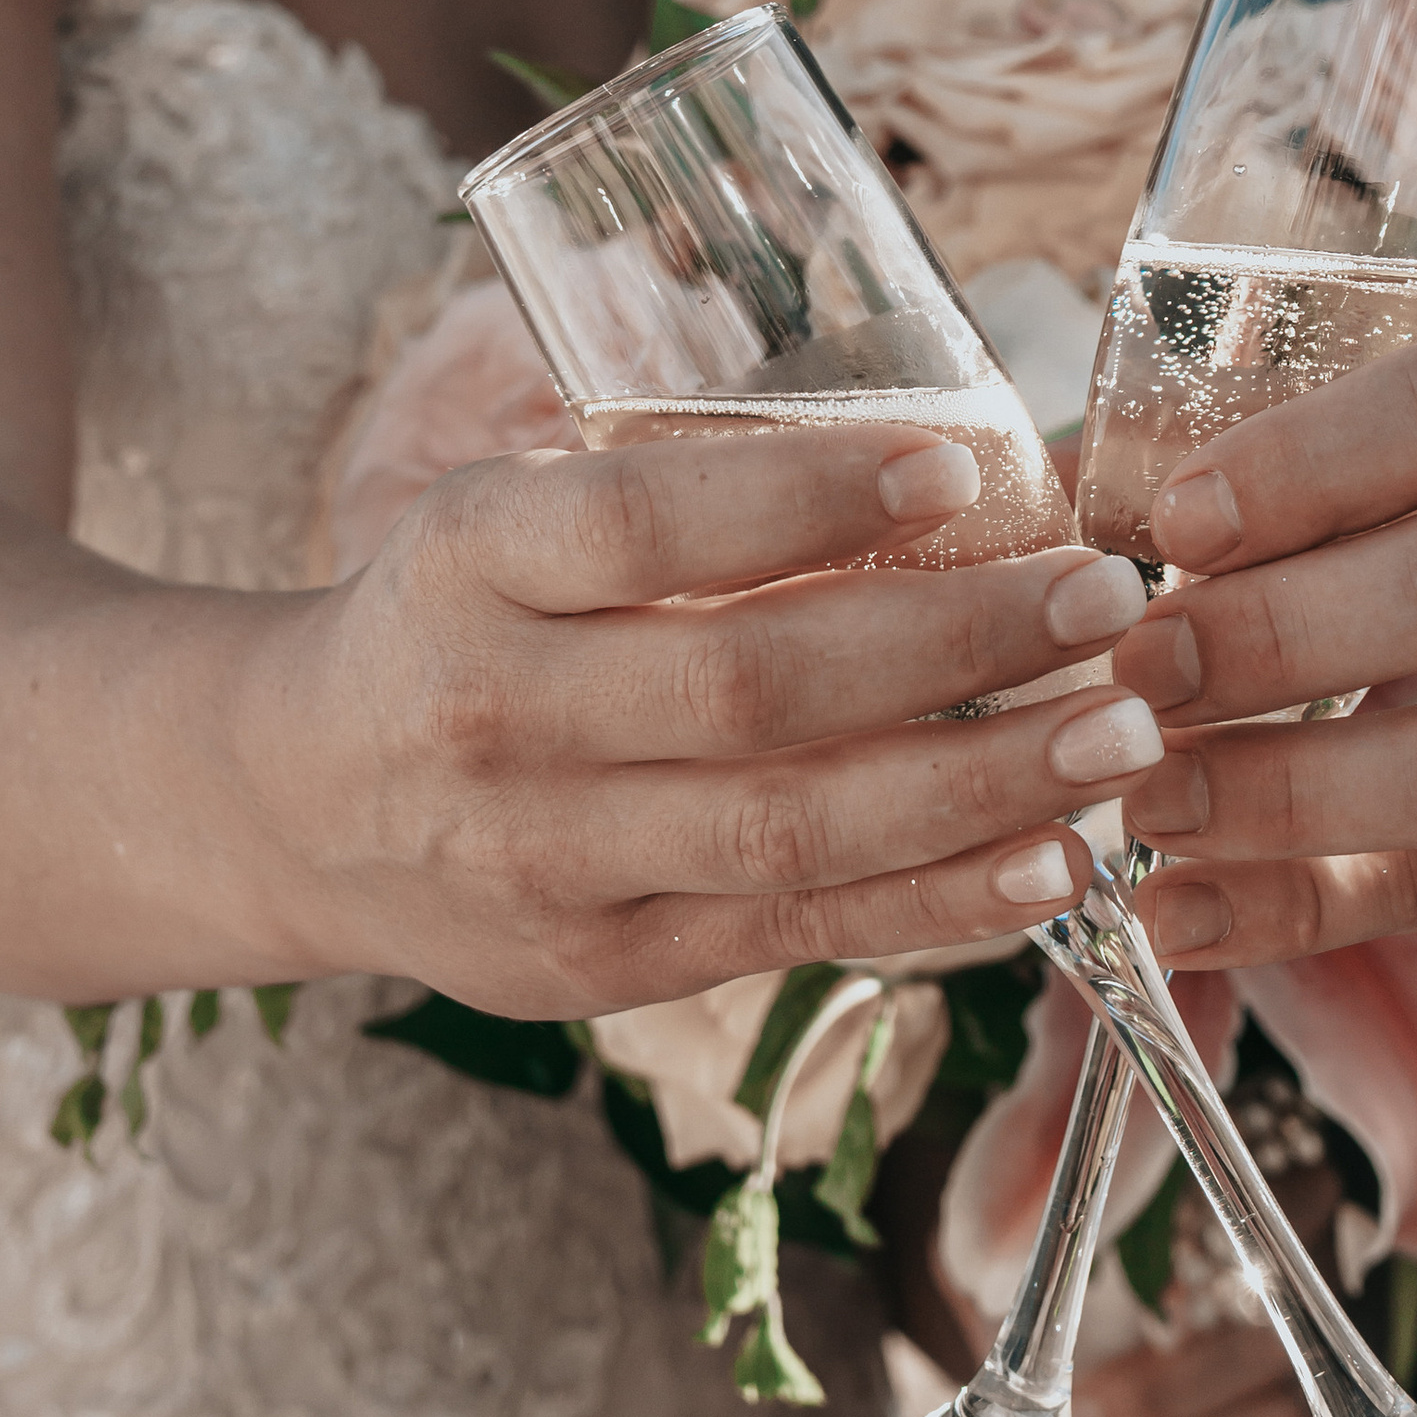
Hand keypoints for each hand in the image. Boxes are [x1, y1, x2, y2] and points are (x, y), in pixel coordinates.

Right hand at [260, 423, 1159, 1009]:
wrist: (293, 800)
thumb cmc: (456, 613)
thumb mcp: (510, 510)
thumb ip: (679, 487)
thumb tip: (956, 446)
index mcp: (472, 559)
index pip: (645, 522)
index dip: (805, 499)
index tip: (959, 468)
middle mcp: (499, 716)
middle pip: (748, 689)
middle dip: (954, 647)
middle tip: (1104, 600)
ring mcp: (548, 861)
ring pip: (790, 830)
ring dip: (980, 787)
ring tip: (1123, 736)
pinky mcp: (601, 969)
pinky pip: (794, 932)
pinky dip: (937, 902)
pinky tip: (1054, 860)